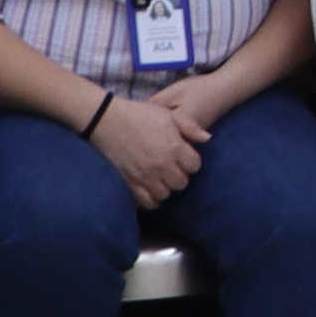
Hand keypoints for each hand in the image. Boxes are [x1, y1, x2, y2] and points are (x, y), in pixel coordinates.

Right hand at [87, 91, 204, 203]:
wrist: (107, 120)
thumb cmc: (140, 114)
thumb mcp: (169, 114)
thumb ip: (190, 127)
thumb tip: (208, 139)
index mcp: (174, 147)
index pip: (195, 166)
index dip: (191, 161)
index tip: (183, 155)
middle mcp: (162, 165)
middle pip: (182, 183)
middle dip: (180, 174)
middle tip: (172, 166)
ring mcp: (145, 176)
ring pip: (166, 194)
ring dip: (166, 186)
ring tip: (161, 176)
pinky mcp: (130, 182)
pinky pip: (148, 202)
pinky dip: (152, 198)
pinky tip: (151, 188)